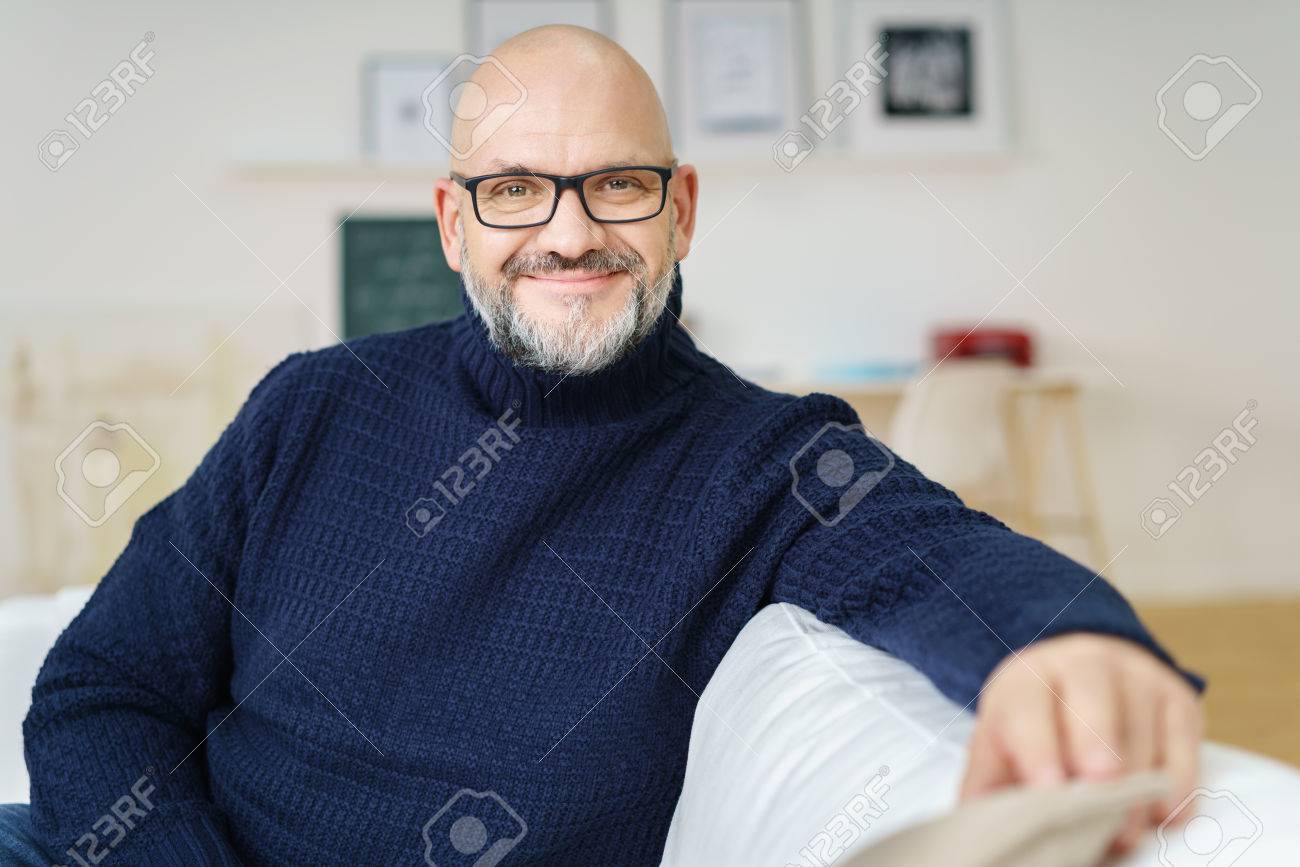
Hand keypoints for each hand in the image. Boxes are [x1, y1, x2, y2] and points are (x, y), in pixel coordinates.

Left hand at [960, 633, 1202, 853]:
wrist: (1084, 665)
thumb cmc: (1037, 714)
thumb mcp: (1000, 735)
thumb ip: (987, 778)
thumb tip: (974, 824)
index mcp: (1029, 675)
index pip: (1029, 707)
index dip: (1038, 749)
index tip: (1047, 789)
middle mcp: (1085, 664)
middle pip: (1095, 713)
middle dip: (1098, 764)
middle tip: (1097, 806)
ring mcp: (1137, 678)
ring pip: (1142, 739)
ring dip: (1134, 794)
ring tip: (1121, 834)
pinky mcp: (1178, 698)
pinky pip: (1185, 747)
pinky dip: (1176, 787)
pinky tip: (1159, 814)